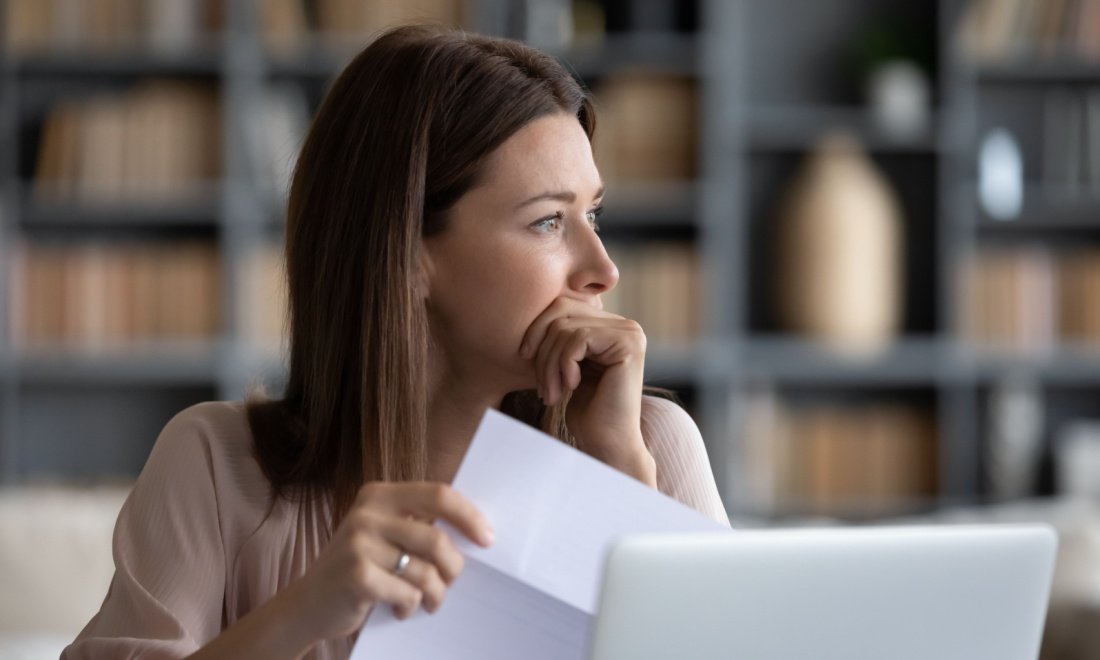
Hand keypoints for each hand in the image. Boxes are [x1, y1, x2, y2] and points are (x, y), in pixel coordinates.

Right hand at [279, 482, 493, 644]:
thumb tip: (476, 532)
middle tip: (451, 582)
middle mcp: (367, 513)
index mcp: (378, 495)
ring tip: (427, 601)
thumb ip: (418, 526)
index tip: (487, 539)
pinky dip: (411, 607)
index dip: (469, 516)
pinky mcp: (357, 575)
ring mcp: (359, 543)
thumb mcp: (383, 535)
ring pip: (425, 571)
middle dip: (453, 567)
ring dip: (435, 594)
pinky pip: (408, 593)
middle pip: (436, 538)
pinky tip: (401, 609)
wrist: (306, 604)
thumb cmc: (358, 569)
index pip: (438, 494)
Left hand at [519, 297, 654, 484]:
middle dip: (542, 347)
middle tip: (540, 383)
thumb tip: (532, 310)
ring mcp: (630, 332)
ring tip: (551, 393)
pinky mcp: (629, 344)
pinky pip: (578, 339)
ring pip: (565, 328)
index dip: (537, 329)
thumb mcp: (568, 366)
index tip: (524, 358)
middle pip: (562, 311)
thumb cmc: (586, 411)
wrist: (607, 444)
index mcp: (611, 326)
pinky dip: (564, 365)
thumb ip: (560, 337)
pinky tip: (570, 387)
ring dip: (549, 364)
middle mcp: (625, 324)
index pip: (562, 306)